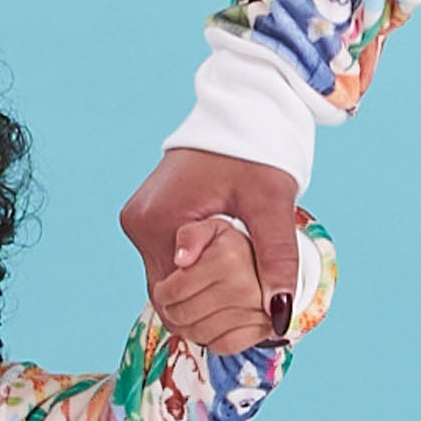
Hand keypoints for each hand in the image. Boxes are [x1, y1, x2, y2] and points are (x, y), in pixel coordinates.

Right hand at [121, 147, 300, 337]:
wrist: (242, 107)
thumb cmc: (256, 148)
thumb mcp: (272, 202)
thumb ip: (276, 255)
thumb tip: (281, 313)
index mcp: (158, 221)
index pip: (177, 293)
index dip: (212, 308)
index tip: (250, 306)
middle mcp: (139, 224)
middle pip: (166, 293)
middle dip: (205, 305)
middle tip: (247, 303)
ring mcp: (139, 223)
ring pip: (165, 284)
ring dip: (199, 293)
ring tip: (237, 286)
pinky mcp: (147, 221)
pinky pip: (166, 265)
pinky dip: (194, 276)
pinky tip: (222, 270)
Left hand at [152, 216, 274, 354]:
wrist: (273, 254)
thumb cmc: (235, 241)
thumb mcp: (211, 225)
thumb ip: (192, 234)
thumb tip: (181, 259)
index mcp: (229, 256)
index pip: (175, 290)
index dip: (162, 293)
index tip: (162, 289)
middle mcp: (246, 284)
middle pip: (184, 314)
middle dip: (171, 310)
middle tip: (173, 302)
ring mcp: (258, 310)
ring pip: (200, 333)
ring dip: (187, 327)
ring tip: (190, 311)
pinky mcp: (264, 328)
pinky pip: (223, 345)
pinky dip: (211, 339)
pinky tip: (210, 323)